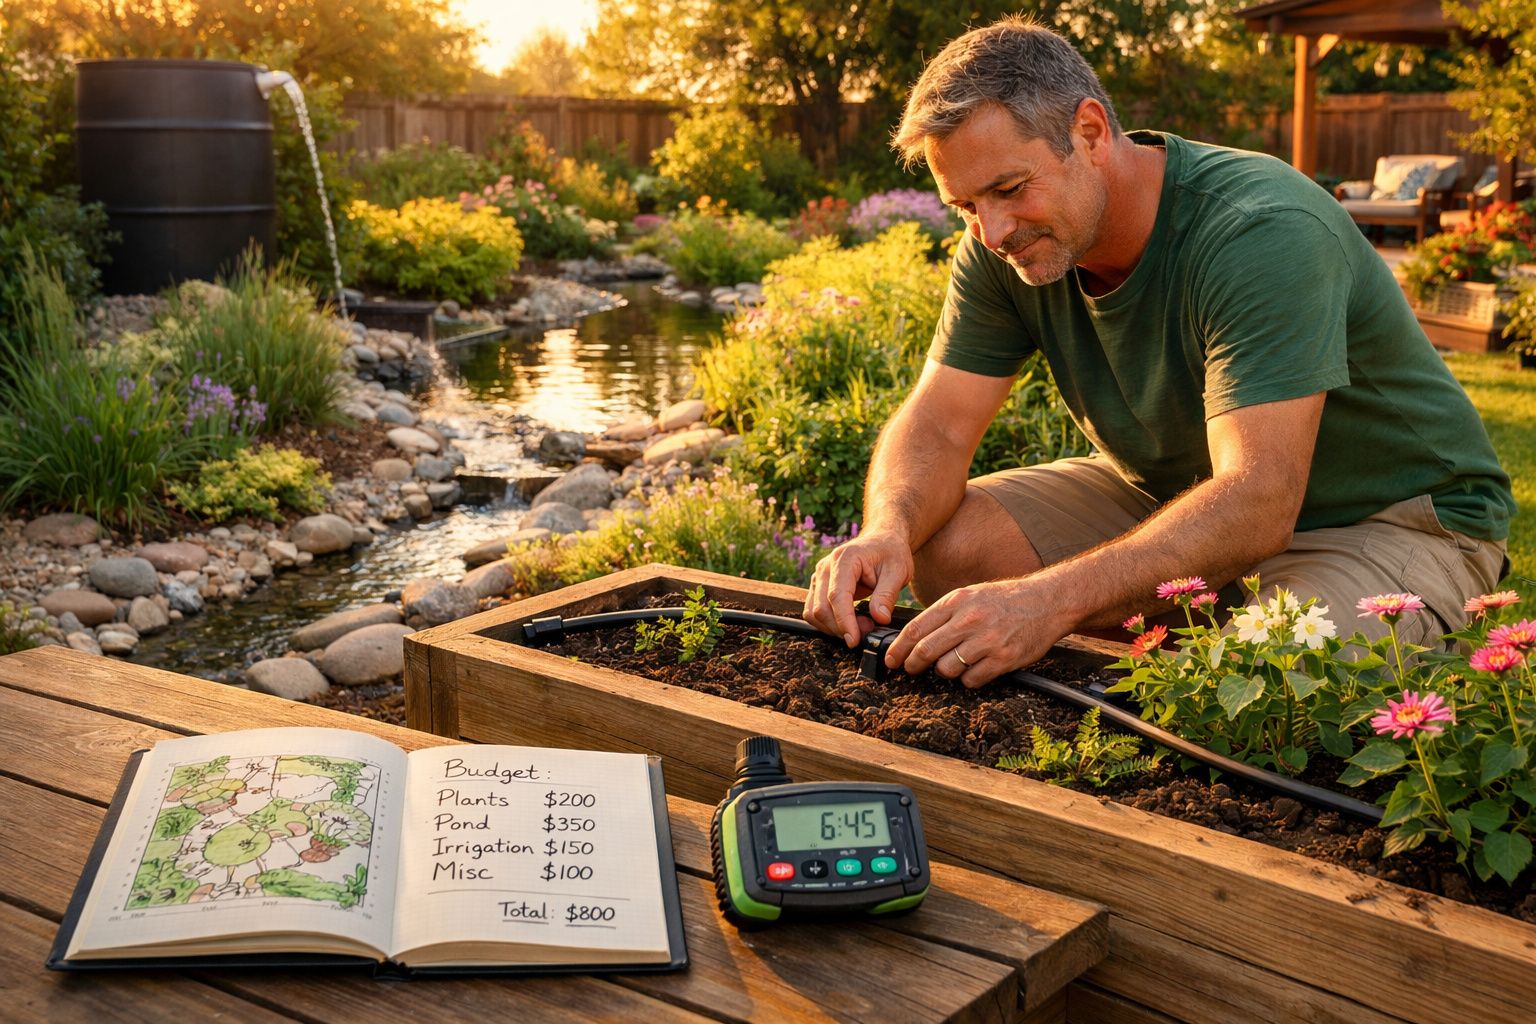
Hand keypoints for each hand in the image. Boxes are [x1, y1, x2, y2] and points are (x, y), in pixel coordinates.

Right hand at [803, 533, 913, 646]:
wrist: (882, 540)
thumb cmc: (890, 552)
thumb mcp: (898, 571)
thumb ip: (887, 595)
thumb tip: (880, 619)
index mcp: (844, 559)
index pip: (837, 596)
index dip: (844, 621)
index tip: (855, 640)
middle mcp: (826, 567)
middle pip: (821, 608)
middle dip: (842, 627)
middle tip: (869, 630)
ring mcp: (819, 576)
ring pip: (814, 612)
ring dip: (834, 627)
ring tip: (862, 625)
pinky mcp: (819, 586)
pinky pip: (815, 610)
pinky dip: (830, 623)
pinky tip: (851, 622)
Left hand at [883, 579, 1072, 687]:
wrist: (1048, 601)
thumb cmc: (1006, 599)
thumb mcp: (971, 595)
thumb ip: (945, 613)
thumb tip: (915, 636)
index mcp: (958, 601)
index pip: (917, 628)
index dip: (898, 648)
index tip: (891, 659)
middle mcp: (970, 620)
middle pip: (926, 651)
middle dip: (913, 664)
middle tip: (910, 669)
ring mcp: (987, 641)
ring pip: (947, 669)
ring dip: (945, 671)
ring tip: (954, 663)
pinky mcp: (1003, 659)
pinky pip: (972, 679)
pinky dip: (969, 679)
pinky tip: (976, 668)